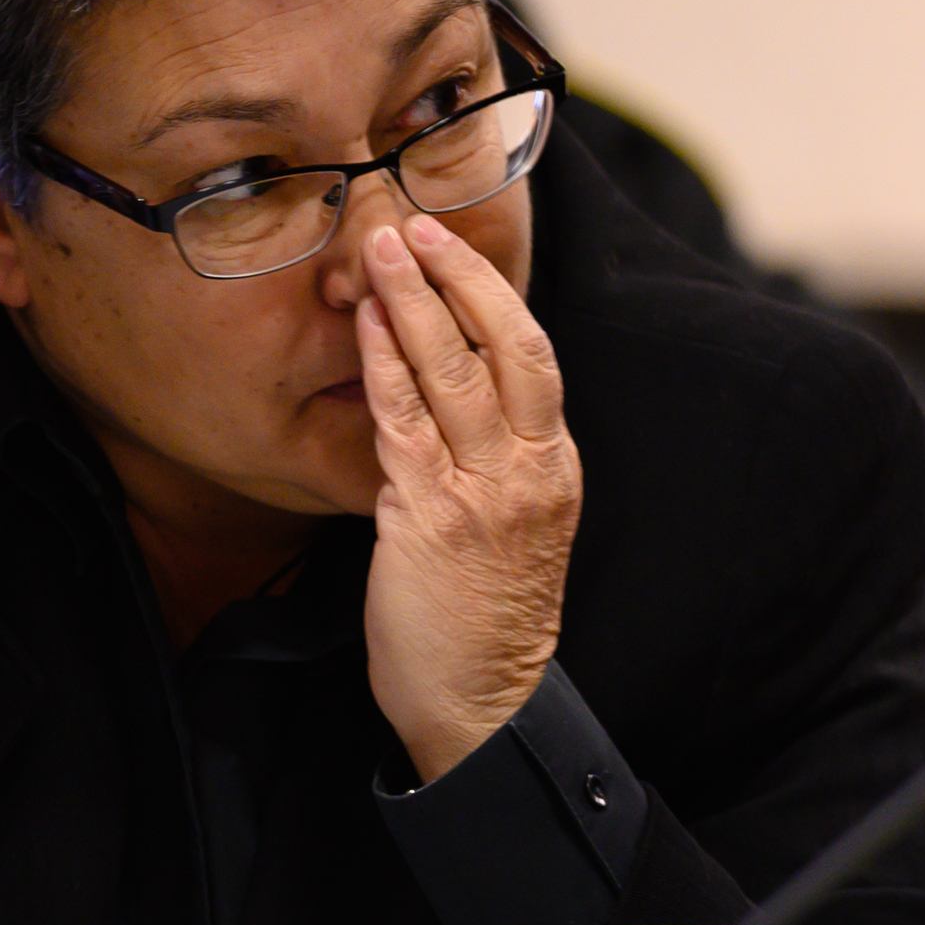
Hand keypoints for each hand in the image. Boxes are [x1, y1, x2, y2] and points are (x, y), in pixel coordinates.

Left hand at [357, 213, 581, 783]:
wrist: (485, 699)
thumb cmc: (483, 618)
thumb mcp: (508, 526)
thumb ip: (487, 461)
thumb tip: (435, 398)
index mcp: (554, 468)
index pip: (533, 359)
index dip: (493, 295)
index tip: (451, 249)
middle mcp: (532, 471)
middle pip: (508, 349)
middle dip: (461, 280)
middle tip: (413, 225)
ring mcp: (488, 493)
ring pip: (458, 376)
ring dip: (416, 304)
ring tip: (380, 252)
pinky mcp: (436, 519)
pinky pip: (409, 425)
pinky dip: (388, 367)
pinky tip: (370, 326)